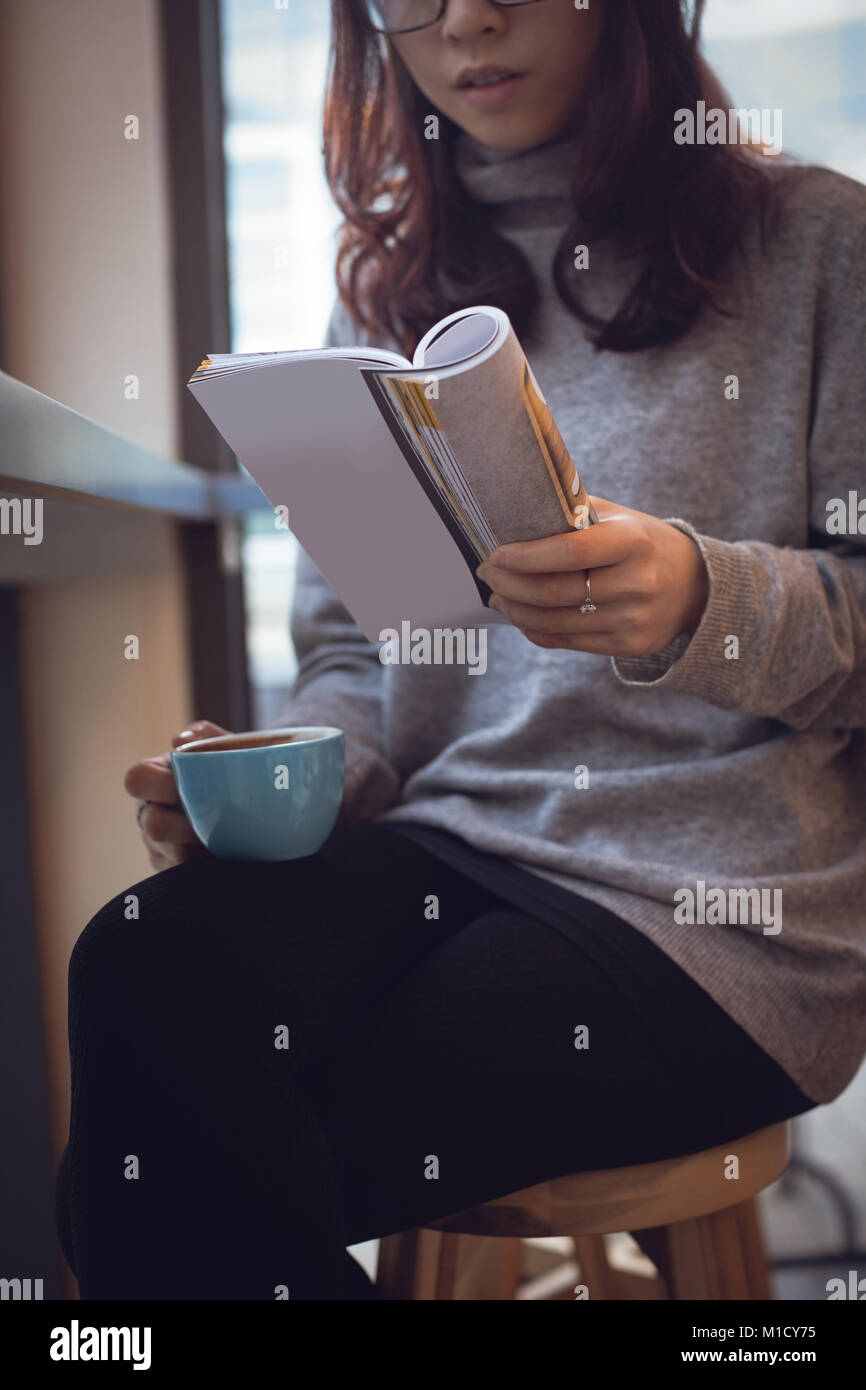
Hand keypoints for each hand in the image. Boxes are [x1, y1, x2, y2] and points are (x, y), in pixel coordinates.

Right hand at [124, 719, 228, 871]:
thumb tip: (179, 741)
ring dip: (203, 844)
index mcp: (154, 777)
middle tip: (214, 816)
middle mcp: (150, 812)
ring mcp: (160, 845)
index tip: (189, 785)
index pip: (136, 779)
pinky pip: (188, 874)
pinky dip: (210, 863)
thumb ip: (206, 736)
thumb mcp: (226, 749)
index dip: (159, 784)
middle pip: (153, 825)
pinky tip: (226, 852)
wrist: (258, 805)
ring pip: (174, 854)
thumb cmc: (233, 771)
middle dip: (186, 822)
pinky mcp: (175, 871)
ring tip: (226, 835)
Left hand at [476, 495, 709, 657]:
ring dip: (515, 609)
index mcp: (633, 542)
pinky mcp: (629, 646)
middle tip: (486, 573)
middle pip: (555, 591)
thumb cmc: (642, 543)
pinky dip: (535, 629)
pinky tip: (520, 615)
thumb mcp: (619, 518)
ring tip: (497, 595)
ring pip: (555, 621)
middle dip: (509, 583)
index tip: (495, 554)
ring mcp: (633, 619)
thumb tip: (515, 509)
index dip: (525, 556)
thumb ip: (574, 513)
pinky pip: (567, 641)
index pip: (569, 552)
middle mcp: (637, 583)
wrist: (695, 586)